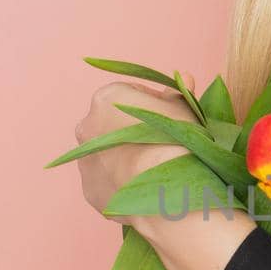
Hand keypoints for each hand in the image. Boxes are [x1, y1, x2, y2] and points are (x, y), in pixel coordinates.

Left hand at [74, 73, 198, 217]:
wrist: (165, 191)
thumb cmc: (176, 142)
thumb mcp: (184, 110)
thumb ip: (178, 94)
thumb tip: (184, 78)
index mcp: (106, 99)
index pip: (131, 94)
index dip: (154, 104)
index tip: (170, 118)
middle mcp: (87, 127)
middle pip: (113, 124)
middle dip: (133, 131)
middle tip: (162, 144)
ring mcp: (85, 161)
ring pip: (108, 154)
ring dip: (126, 157)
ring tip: (154, 170)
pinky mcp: (90, 190)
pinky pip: (108, 182)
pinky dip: (122, 183)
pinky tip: (144, 188)